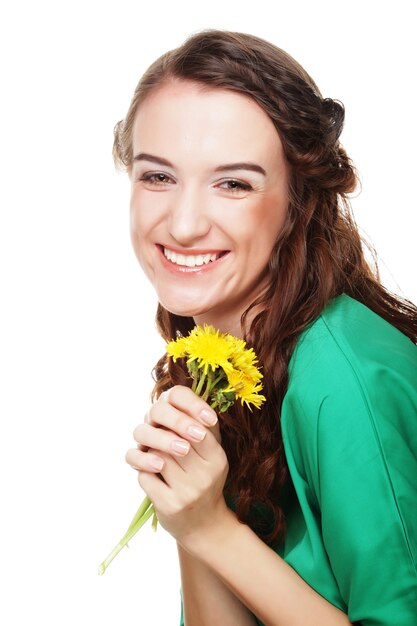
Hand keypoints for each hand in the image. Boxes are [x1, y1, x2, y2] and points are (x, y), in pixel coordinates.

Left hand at [125, 385, 229, 543]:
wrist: (204, 526)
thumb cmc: (205, 480)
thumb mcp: (212, 454)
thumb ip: (202, 427)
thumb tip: (180, 396)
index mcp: (218, 459)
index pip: (196, 428)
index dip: (180, 420)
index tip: (172, 420)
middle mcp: (205, 476)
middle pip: (173, 440)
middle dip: (162, 436)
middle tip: (161, 437)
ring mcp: (187, 493)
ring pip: (156, 455)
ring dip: (151, 453)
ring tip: (157, 457)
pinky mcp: (168, 506)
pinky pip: (144, 475)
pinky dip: (143, 471)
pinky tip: (152, 475)